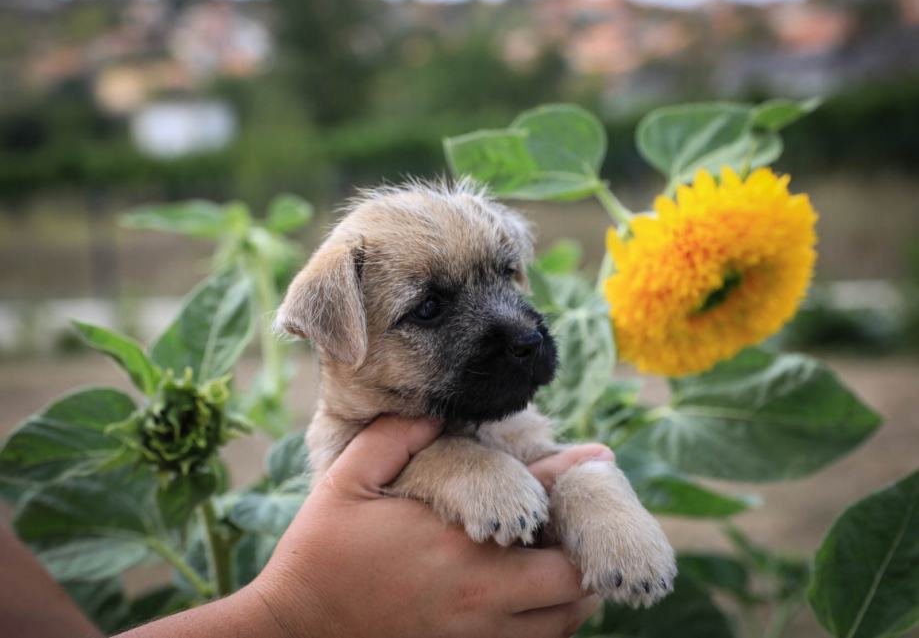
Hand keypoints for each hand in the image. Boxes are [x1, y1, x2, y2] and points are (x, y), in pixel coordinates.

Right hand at [249, 416, 610, 637]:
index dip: (576, 480)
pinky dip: (548, 622)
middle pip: (573, 582)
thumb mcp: (347, 481)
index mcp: (457, 544)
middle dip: (583, 548)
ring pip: (562, 622)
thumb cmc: (319, 553)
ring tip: (562, 558)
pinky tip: (534, 599)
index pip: (542, 509)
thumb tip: (438, 415)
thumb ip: (394, 437)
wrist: (293, 631)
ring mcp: (476, 637)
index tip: (599, 458)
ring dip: (571, 589)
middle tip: (574, 522)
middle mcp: (479, 597)